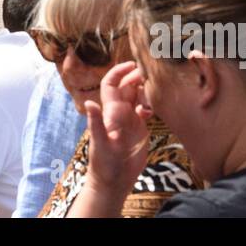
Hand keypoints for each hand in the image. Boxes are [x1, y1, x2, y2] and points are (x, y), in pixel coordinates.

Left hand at [83, 62, 152, 193]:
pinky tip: (154, 109)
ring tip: (156, 90)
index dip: (119, 71)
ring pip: (137, 96)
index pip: (111, 84)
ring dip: (145, 90)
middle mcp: (119, 112)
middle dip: (137, 77)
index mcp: (109, 111)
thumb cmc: (104, 163)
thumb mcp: (101, 143)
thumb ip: (96, 123)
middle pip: (127, 86)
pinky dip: (150, 105)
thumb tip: (89, 103)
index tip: (133, 64)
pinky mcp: (139, 128)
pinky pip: (145, 110)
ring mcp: (129, 120)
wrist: (114, 181)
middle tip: (151, 74)